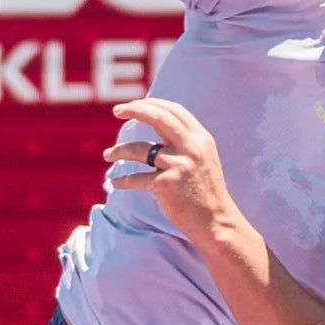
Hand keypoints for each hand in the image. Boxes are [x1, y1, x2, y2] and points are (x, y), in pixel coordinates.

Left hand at [106, 97, 241, 244]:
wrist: (216, 221)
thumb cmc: (206, 192)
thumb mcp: (203, 159)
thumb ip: (185, 142)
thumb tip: (159, 125)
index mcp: (201, 139)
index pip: (175, 110)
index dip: (153, 104)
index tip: (134, 105)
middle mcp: (191, 147)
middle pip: (158, 118)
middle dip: (135, 109)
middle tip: (117, 110)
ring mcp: (178, 164)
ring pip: (139, 149)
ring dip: (119, 151)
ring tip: (107, 155)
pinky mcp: (166, 183)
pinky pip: (137, 178)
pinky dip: (123, 181)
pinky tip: (115, 183)